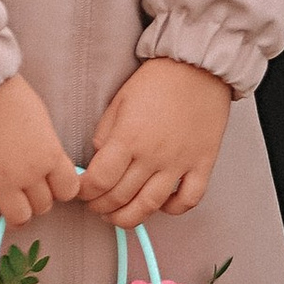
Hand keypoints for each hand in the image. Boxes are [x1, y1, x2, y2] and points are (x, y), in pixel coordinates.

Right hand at [0, 74, 81, 230]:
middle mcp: (28, 174)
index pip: (68, 190)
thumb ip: (46, 148)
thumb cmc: (7, 95)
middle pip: (43, 207)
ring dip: (14, 216)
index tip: (51, 188)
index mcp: (49, 155)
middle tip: (25, 195)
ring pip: (18, 219)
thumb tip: (46, 168)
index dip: (59, 190)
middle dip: (36, 202)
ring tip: (6, 209)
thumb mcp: (41, 120)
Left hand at [79, 57, 233, 225]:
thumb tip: (99, 161)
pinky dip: (173, 209)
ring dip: (128, 217)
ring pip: (150, 206)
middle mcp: (153, 155)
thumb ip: (105, 134)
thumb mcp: (119, 101)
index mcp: (129, 137)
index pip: (99, 180)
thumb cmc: (158, 80)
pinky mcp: (202, 164)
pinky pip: (188, 200)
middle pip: (119, 197)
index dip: (84, 192)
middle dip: (100, 206)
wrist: (199, 66)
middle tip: (95, 204)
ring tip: (118, 215)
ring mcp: (180, 162)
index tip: (81, 191)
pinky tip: (161, 204)